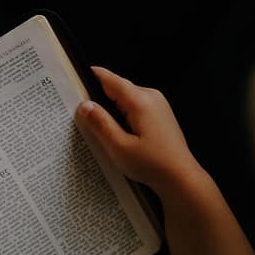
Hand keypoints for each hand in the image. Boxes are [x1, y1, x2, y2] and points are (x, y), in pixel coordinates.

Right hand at [76, 66, 209, 199]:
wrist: (180, 177)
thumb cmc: (152, 164)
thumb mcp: (119, 147)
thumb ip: (100, 123)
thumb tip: (84, 105)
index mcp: (140, 101)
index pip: (110, 79)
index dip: (91, 77)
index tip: (75, 81)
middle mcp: (151, 96)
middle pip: (117, 89)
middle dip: (100, 99)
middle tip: (83, 116)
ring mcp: (158, 104)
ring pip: (126, 99)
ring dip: (112, 110)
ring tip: (101, 130)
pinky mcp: (159, 114)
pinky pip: (135, 107)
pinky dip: (123, 117)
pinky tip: (118, 134)